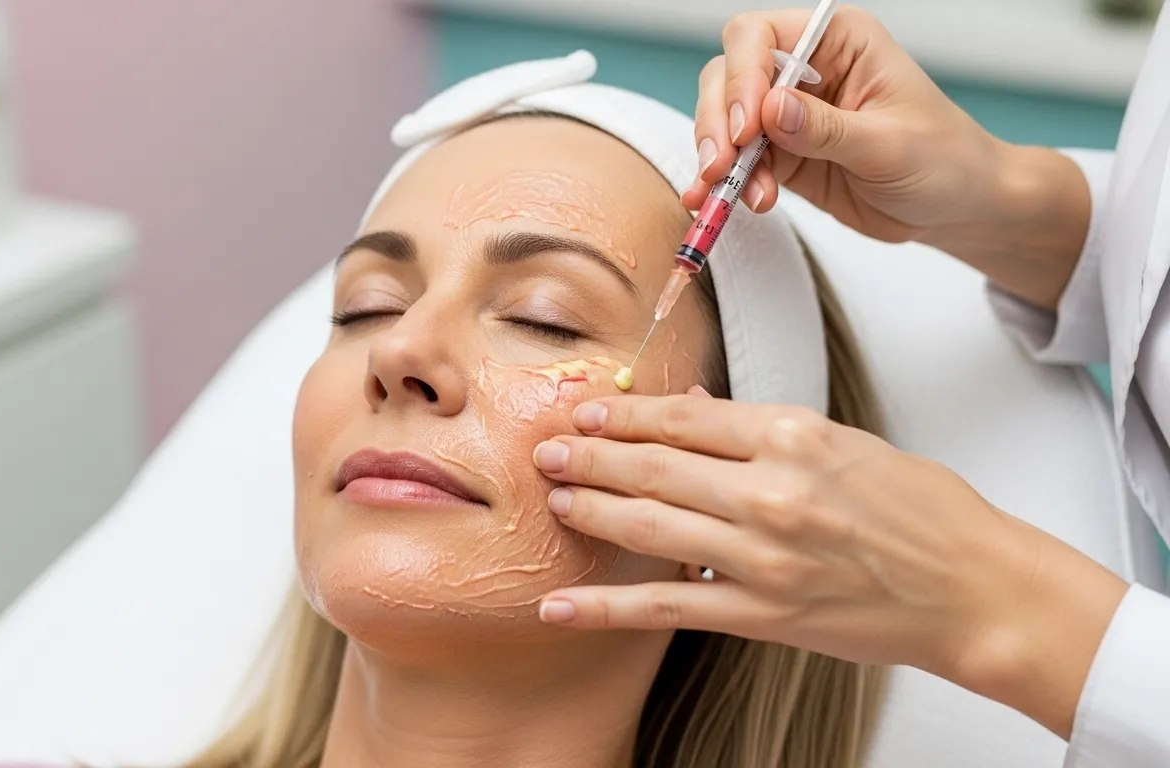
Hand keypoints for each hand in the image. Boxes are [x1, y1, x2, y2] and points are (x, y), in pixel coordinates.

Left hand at [532, 391, 1129, 737]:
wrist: (976, 589)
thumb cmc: (923, 512)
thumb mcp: (845, 442)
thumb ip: (761, 429)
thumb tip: (691, 410)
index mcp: (793, 436)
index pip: (682, 418)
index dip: (622, 416)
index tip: (586, 412)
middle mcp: (770, 491)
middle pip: (652, 467)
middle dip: (589, 458)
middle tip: (547, 451)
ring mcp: (762, 556)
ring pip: (648, 528)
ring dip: (590, 512)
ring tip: (554, 500)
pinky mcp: (761, 614)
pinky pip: (665, 607)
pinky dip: (605, 606)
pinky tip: (559, 602)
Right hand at [691, 6, 999, 240]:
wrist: (955, 207)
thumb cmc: (943, 159)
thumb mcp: (889, 143)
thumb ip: (826, 128)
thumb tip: (770, 110)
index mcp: (838, 41)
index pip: (761, 36)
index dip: (743, 76)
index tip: (745, 127)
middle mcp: (806, 69)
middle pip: (729, 75)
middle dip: (717, 121)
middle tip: (720, 166)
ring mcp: (787, 114)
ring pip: (723, 120)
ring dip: (719, 158)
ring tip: (728, 195)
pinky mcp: (781, 155)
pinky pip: (737, 163)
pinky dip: (727, 184)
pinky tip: (731, 203)